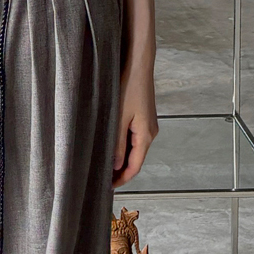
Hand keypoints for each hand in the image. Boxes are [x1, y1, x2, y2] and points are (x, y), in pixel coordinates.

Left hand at [112, 68, 158, 187]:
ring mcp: (148, 125)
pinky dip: (124, 147)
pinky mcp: (143, 118)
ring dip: (122, 159)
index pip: (135, 167)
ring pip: (134, 149)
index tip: (108, 187)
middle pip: (136, 160)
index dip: (122, 179)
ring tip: (104, 165)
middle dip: (121, 171)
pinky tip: (112, 146)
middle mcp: (150, 133)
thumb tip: (115, 166)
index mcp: (146, 136)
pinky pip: (134, 138)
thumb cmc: (129, 87)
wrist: (138, 66)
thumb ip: (117, 143)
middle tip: (103, 178)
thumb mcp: (119, 118)